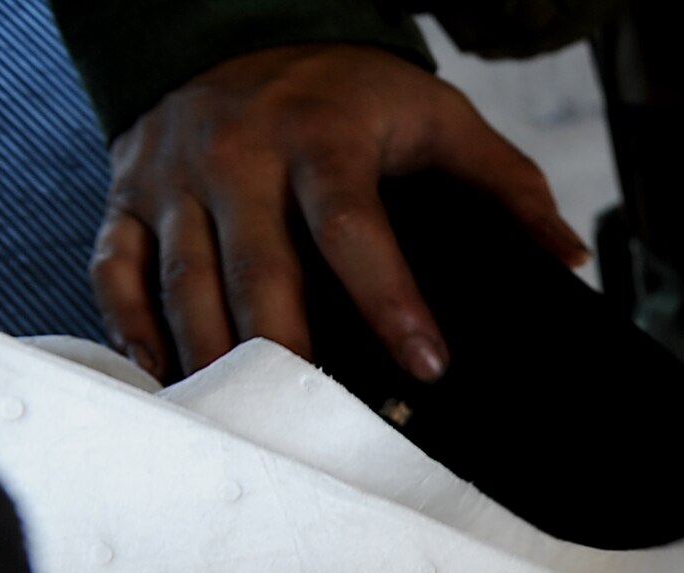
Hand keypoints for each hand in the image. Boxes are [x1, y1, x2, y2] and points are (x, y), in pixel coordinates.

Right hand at [91, 43, 587, 381]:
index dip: (388, 300)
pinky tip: (174, 378)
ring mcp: (173, 179)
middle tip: (324, 420)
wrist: (233, 26)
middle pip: (259, 272)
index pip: (352, 229)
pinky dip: (136, 330)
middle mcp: (235, 157)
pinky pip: (116, 271)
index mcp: (317, 137)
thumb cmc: (347, 91)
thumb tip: (566, 256)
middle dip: (291, 351)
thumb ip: (504, 184)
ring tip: (253, 422)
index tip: (427, 364)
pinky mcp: (129, 196)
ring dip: (216, 359)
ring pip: (185, 283)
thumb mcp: (435, 116)